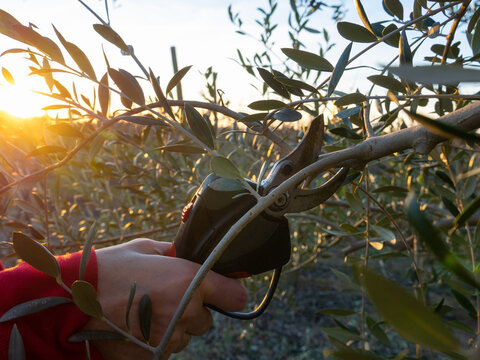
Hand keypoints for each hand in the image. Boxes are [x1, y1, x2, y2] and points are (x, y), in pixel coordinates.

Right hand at [83, 238, 247, 358]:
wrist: (71, 301)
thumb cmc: (110, 268)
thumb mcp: (146, 249)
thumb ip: (176, 253)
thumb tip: (191, 255)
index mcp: (190, 281)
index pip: (236, 296)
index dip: (229, 292)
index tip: (221, 290)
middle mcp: (186, 312)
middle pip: (207, 319)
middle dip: (193, 310)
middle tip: (167, 298)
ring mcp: (170, 338)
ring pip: (186, 336)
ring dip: (174, 327)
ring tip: (145, 312)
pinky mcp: (153, 357)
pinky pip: (166, 349)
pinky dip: (156, 341)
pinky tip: (136, 327)